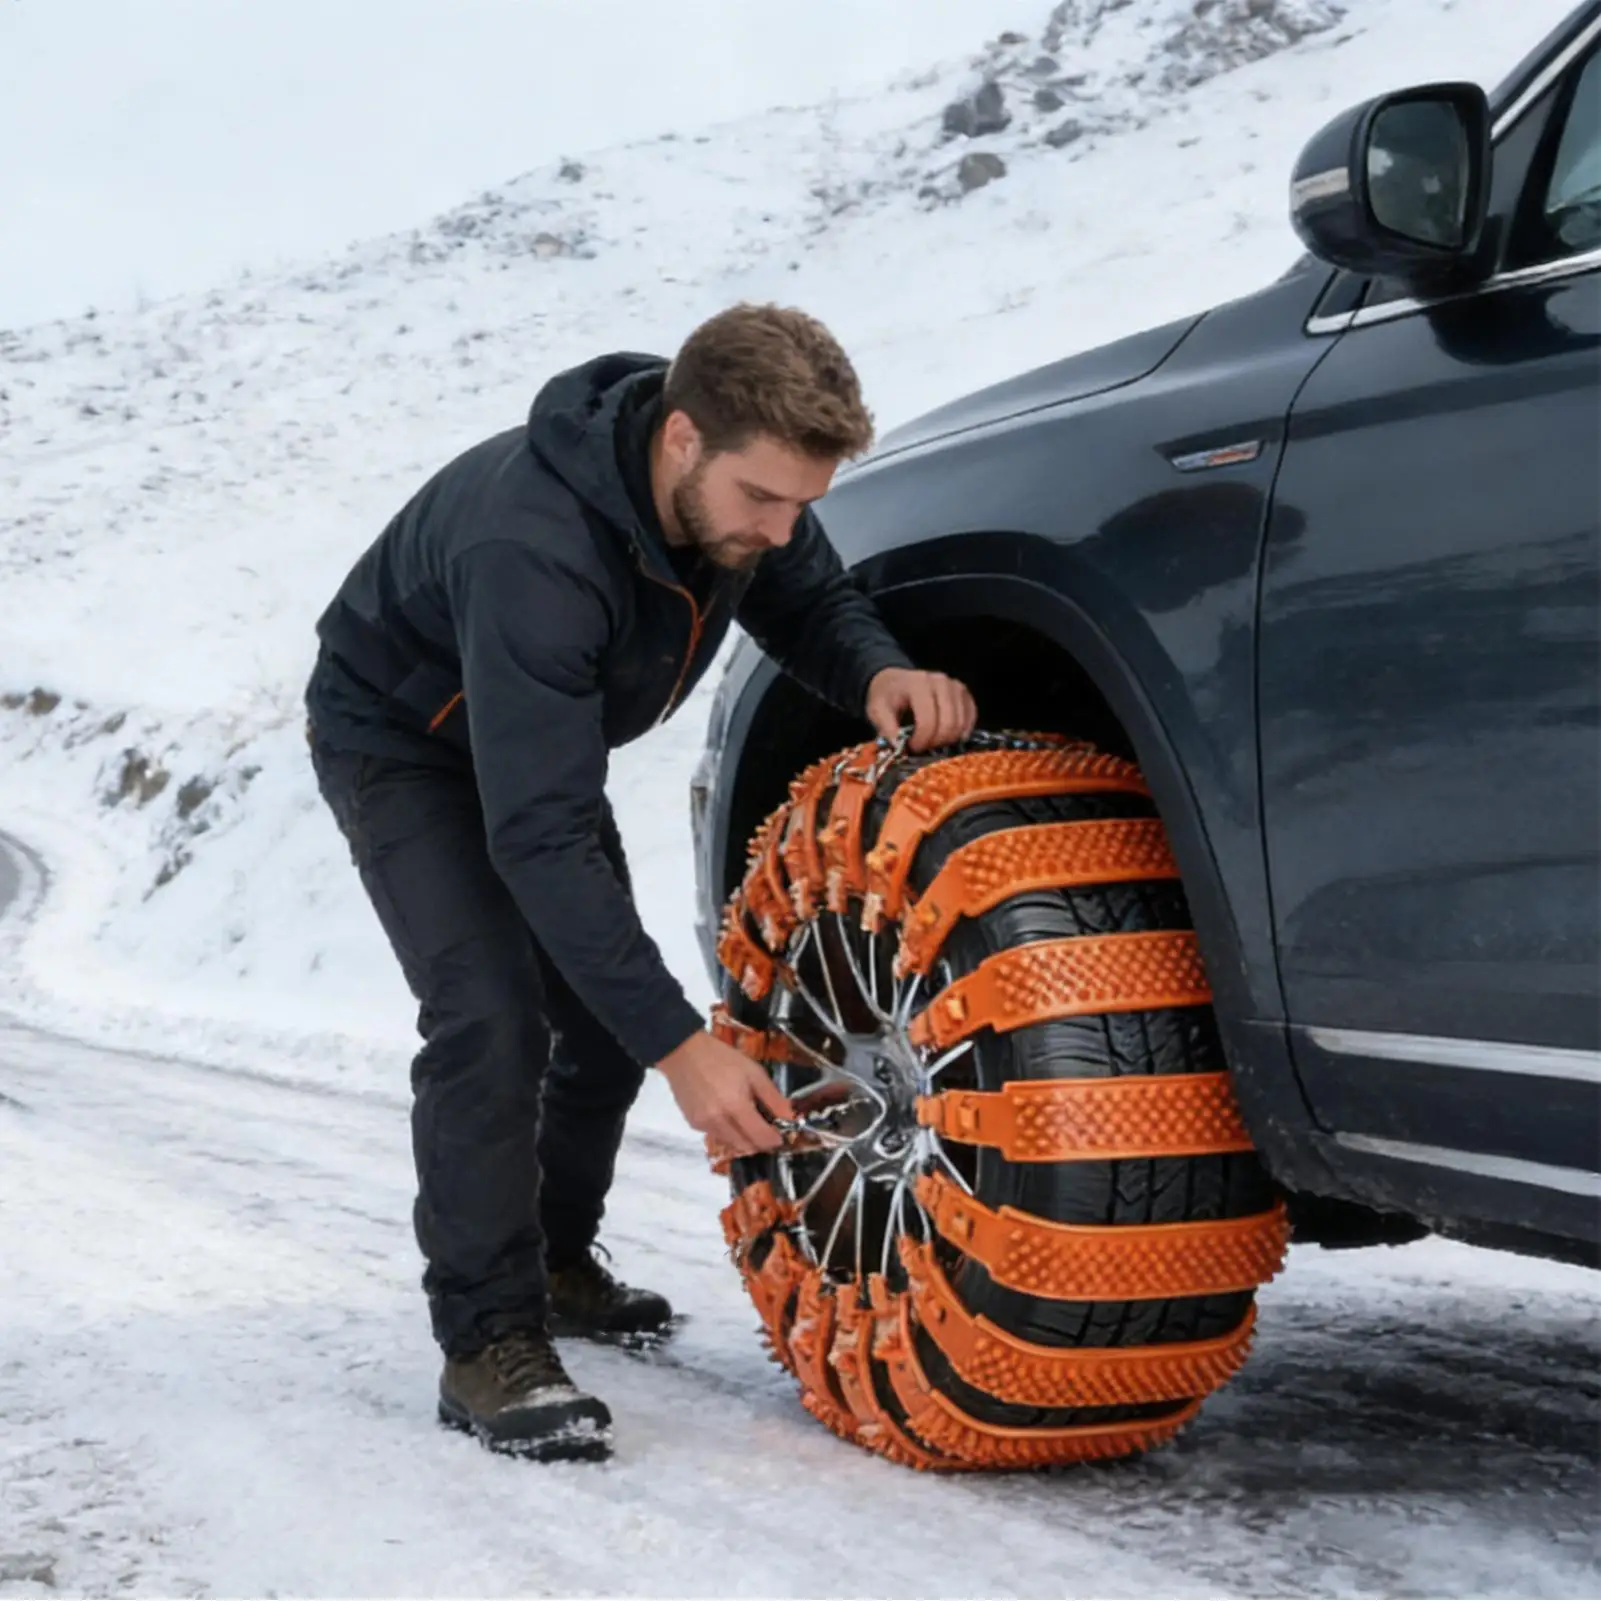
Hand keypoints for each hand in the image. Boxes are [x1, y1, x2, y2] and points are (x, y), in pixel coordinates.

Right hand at [656, 1030, 793, 1155]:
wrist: (683, 1053)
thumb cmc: (722, 1058)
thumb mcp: (753, 1072)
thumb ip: (773, 1097)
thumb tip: (790, 1117)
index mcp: (736, 1106)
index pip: (761, 1138)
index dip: (775, 1140)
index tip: (781, 1135)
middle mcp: (719, 1121)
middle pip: (746, 1147)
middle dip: (760, 1143)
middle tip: (767, 1129)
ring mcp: (704, 1125)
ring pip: (731, 1145)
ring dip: (744, 1139)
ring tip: (747, 1120)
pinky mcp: (694, 1124)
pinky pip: (717, 1136)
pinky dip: (728, 1132)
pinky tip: (728, 1115)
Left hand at [866, 667, 977, 752]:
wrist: (894, 681)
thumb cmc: (887, 696)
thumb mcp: (877, 711)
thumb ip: (886, 729)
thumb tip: (900, 748)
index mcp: (918, 684)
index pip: (928, 721)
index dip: (921, 741)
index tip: (911, 748)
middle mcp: (941, 681)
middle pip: (949, 723)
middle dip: (936, 743)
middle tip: (922, 748)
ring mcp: (955, 686)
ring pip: (961, 723)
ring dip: (948, 740)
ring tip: (931, 742)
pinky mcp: (964, 693)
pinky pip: (971, 718)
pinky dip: (960, 732)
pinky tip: (946, 737)